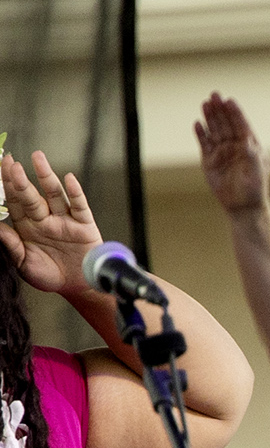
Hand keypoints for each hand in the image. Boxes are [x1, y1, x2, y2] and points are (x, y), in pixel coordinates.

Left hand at [0, 149, 103, 294]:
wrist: (79, 289)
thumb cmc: (50, 277)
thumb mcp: (24, 265)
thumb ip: (11, 245)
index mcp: (28, 227)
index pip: (15, 203)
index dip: (7, 186)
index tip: (1, 169)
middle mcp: (45, 220)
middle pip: (31, 195)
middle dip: (21, 179)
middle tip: (11, 162)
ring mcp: (65, 221)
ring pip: (54, 195)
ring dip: (46, 176)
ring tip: (38, 158)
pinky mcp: (84, 225)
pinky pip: (79, 206)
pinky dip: (75, 192)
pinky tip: (69, 179)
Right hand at [195, 95, 269, 215]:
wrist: (243, 205)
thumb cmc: (255, 189)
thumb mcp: (257, 172)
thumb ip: (252, 156)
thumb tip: (247, 141)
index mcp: (250, 146)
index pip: (242, 125)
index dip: (236, 113)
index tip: (230, 101)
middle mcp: (235, 146)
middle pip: (226, 123)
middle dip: (221, 110)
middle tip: (214, 95)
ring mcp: (222, 151)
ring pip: (214, 130)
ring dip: (210, 117)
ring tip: (205, 103)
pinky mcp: (210, 160)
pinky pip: (204, 143)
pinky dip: (201, 133)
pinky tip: (197, 124)